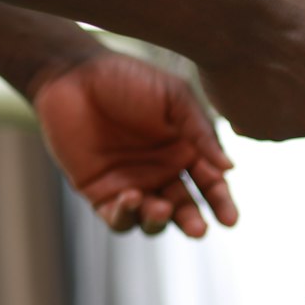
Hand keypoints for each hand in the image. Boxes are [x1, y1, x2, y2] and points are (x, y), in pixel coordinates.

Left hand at [31, 52, 236, 236]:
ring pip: (153, 220)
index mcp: (185, 151)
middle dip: (193, 223)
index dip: (222, 204)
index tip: (230, 219)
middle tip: (198, 229)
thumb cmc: (127, 78)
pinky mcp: (101, 193)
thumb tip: (229, 168)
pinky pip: (119, 218)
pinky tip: (130, 197)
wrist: (74, 75)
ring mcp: (132, 185)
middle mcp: (162, 173)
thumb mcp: (174, 97)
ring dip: (159, 220)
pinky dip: (127, 216)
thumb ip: (201, 132)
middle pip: (185, 210)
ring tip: (159, 206)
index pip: (210, 185)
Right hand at [195, 0, 304, 140]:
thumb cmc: (281, 10)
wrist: (229, 17)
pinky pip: (267, 126)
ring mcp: (304, 126)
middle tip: (297, 74)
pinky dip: (260, 110)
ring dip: (289, 105)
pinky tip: (250, 80)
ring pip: (300, 124)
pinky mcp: (268, 134)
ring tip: (266, 68)